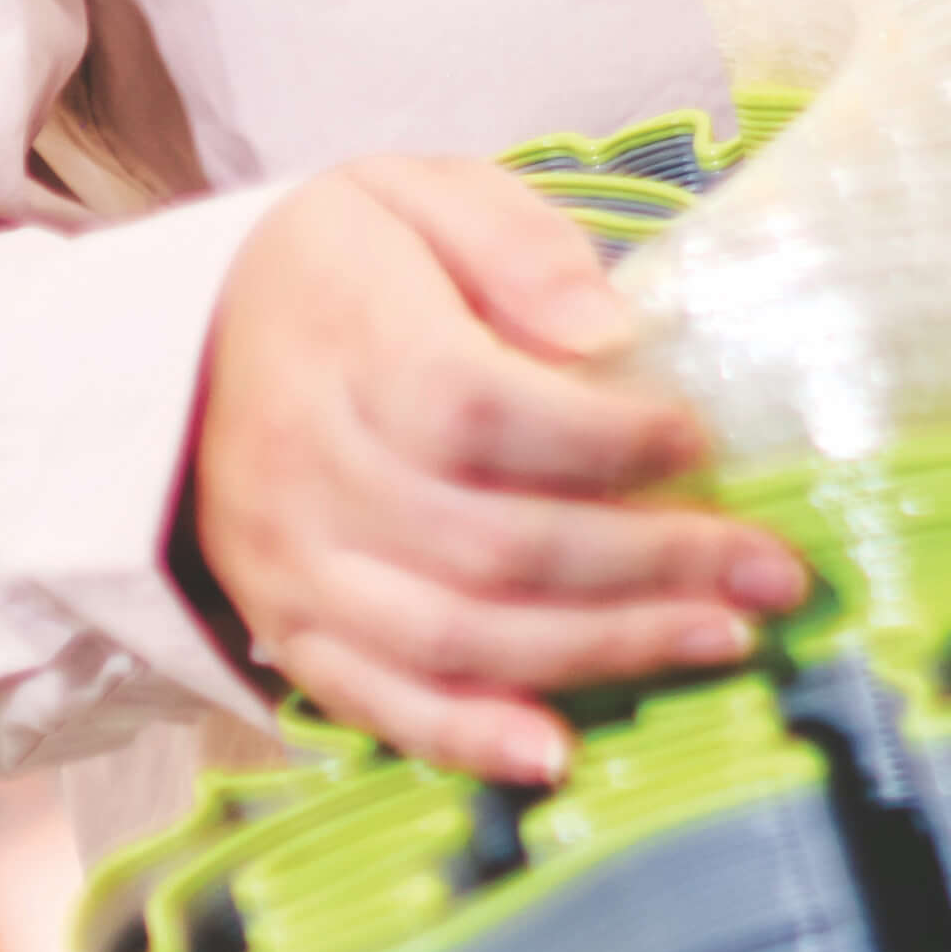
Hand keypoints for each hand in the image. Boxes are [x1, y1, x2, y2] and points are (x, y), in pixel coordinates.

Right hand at [185, 162, 810, 783]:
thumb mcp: (416, 195)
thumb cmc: (336, 263)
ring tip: (724, 641)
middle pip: (494, 542)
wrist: (178, 345)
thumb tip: (611, 334)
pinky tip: (557, 756)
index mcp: (354, 349)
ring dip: (600, 650)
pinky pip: (372, 701)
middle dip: (652, 565)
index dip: (604, 440)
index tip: (704, 442)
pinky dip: (464, 737)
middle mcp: (318, 473)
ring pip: (456, 634)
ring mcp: (296, 566)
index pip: (484, 413)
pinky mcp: (287, 628)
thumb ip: (516, 248)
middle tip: (772, 573)